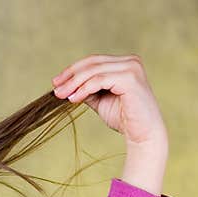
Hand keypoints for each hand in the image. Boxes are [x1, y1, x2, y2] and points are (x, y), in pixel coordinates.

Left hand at [51, 54, 167, 150]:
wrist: (142, 134)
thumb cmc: (123, 117)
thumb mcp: (100, 100)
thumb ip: (86, 89)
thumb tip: (65, 86)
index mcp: (124, 63)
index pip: (93, 61)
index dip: (72, 70)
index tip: (56, 82)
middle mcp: (130, 61)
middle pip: (92, 63)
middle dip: (70, 76)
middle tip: (55, 90)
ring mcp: (132, 68)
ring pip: (94, 71)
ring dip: (74, 83)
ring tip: (61, 95)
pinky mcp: (130, 78)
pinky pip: (100, 80)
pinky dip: (84, 89)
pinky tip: (74, 99)